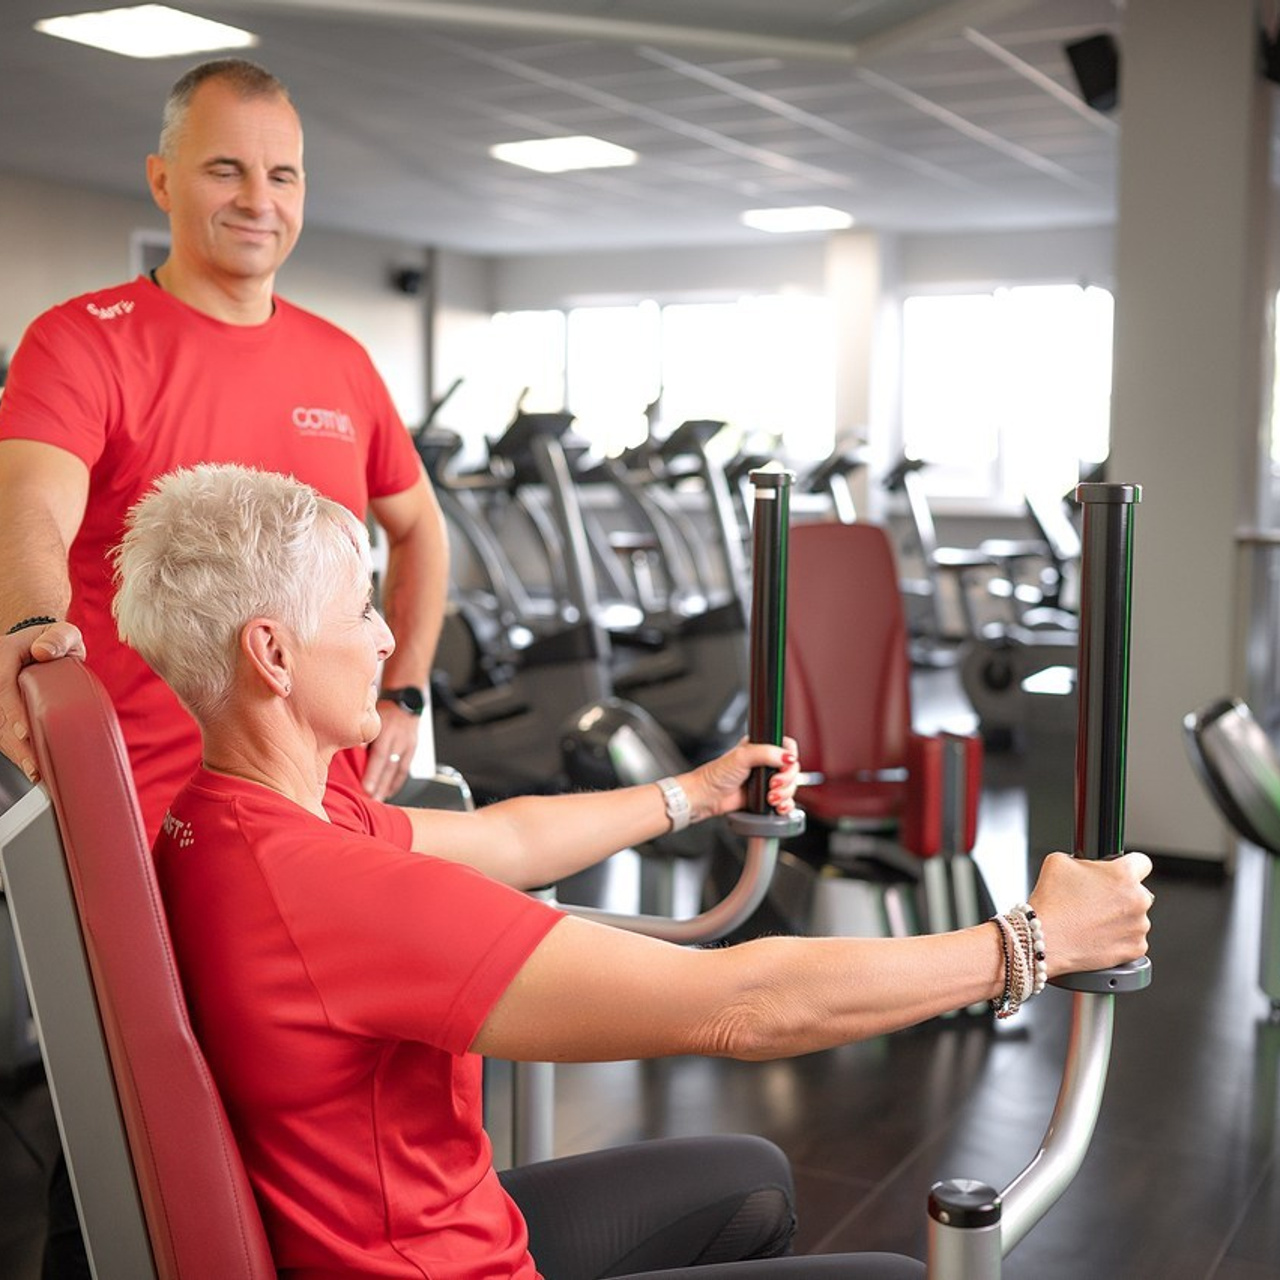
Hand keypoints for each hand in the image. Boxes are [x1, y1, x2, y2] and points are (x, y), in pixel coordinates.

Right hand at [0, 622, 84, 781]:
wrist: (41, 646)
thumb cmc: (54, 642)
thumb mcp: (62, 633)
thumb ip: (58, 638)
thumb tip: (44, 651)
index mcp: (3, 656)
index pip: (3, 687)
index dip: (12, 711)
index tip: (24, 732)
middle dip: (14, 743)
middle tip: (34, 766)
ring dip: (14, 752)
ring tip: (35, 772)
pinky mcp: (1, 710)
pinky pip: (3, 732)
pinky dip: (16, 750)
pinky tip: (32, 767)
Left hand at [363, 700, 420, 800]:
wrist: (407, 697)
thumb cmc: (384, 707)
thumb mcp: (371, 714)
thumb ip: (362, 732)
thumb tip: (348, 748)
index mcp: (386, 730)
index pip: (379, 754)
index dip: (373, 773)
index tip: (365, 788)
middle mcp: (399, 738)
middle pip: (389, 766)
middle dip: (380, 785)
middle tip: (371, 800)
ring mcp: (408, 744)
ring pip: (398, 770)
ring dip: (388, 787)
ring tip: (379, 801)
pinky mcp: (413, 748)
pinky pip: (405, 769)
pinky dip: (397, 782)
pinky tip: (389, 792)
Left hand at [684, 736, 800, 821]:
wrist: (708, 797)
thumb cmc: (718, 774)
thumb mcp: (742, 756)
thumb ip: (767, 753)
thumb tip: (788, 757)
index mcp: (762, 747)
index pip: (787, 747)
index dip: (790, 757)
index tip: (784, 766)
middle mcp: (766, 763)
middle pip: (792, 769)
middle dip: (786, 780)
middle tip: (772, 784)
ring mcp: (767, 781)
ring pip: (791, 786)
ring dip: (785, 794)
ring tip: (770, 797)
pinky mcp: (767, 798)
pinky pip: (786, 802)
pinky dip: (785, 805)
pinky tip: (777, 807)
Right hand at [1028, 850, 1153, 977]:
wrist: (1045, 940)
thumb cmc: (1051, 903)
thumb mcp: (1059, 861)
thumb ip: (1083, 859)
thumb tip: (1090, 867)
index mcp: (1123, 874)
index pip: (1142, 862)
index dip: (1126, 865)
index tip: (1118, 873)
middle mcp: (1138, 900)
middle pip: (1137, 891)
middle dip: (1120, 894)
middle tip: (1095, 901)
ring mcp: (1139, 926)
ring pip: (1135, 917)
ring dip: (1120, 917)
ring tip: (1093, 920)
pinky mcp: (1135, 949)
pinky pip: (1133, 939)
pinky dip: (1119, 939)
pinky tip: (1098, 936)